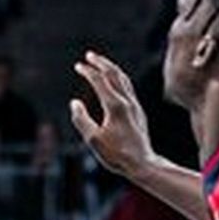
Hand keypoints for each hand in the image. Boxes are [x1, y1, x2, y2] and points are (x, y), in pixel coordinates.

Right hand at [69, 52, 153, 177]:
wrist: (143, 164)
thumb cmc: (117, 154)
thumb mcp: (93, 140)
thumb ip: (81, 120)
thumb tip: (75, 103)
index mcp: (115, 106)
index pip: (100, 80)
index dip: (88, 71)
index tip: (78, 66)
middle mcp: (127, 102)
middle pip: (114, 74)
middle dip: (101, 63)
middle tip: (89, 55)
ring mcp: (134, 106)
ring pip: (123, 79)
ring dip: (111, 68)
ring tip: (101, 64)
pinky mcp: (138, 112)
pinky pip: (128, 88)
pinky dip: (118, 79)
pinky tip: (114, 82)